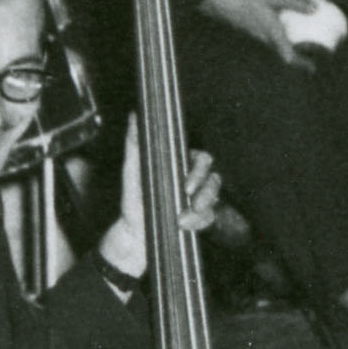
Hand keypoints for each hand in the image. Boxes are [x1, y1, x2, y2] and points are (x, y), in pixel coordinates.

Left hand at [95, 148, 224, 281]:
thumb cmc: (133, 198)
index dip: (200, 170)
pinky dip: (199, 222)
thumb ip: (135, 142)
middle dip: (206, 191)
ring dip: (202, 210)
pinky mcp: (199, 218)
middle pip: (214, 178)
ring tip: (183, 220)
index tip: (187, 186)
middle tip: (192, 203)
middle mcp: (192, 180)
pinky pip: (210, 217)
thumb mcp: (132, 168)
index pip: (202, 160)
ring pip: (214, 198)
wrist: (133, 232)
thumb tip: (134, 117)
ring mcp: (197, 199)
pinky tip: (184, 226)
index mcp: (181, 166)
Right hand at [203, 0, 344, 61]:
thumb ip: (293, 1)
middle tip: (311, 51)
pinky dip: (278, 33)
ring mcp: (254, 34)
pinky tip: (280, 20)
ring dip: (287, 43)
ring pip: (275, 44)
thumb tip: (314, 8)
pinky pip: (267, 36)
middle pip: (283, 53)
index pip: (288, 57)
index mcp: (271, 32)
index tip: (312, 67)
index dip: (302, 64)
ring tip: (299, 35)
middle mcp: (263, 37)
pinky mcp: (248, 28)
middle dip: (297, 55)